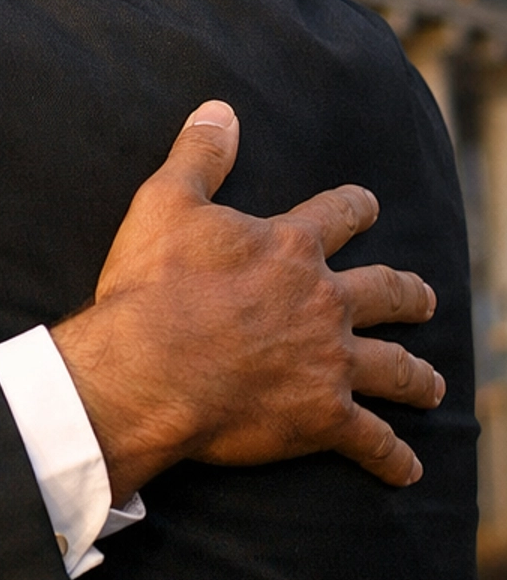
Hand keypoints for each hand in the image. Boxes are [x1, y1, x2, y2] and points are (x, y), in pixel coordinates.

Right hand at [53, 101, 442, 500]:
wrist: (147, 368)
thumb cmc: (152, 287)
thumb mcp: (164, 203)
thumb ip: (199, 155)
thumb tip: (220, 110)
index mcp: (291, 249)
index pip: (338, 216)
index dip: (355, 208)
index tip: (368, 206)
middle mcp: (324, 302)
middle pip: (385, 292)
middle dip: (408, 294)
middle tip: (423, 299)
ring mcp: (328, 362)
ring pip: (393, 366)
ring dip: (418, 375)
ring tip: (433, 384)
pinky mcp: (321, 417)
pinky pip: (369, 440)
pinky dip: (391, 457)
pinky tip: (407, 469)